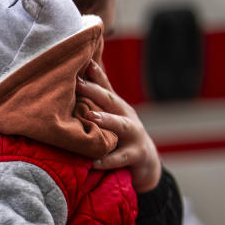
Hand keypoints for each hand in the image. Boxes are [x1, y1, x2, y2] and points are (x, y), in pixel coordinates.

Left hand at [76, 60, 161, 192]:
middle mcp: (127, 116)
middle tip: (78, 83)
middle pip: (111, 101)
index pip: (106, 87)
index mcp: (118, 107)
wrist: (147, 164)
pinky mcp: (136, 155)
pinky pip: (120, 158)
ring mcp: (134, 135)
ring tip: (90, 116)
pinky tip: (93, 163)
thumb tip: (77, 78)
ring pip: (120, 126)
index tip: (82, 61)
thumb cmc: (122, 137)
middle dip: (95, 91)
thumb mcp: (112, 117)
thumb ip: (98, 101)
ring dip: (106, 120)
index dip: (95, 74)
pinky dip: (107, 160)